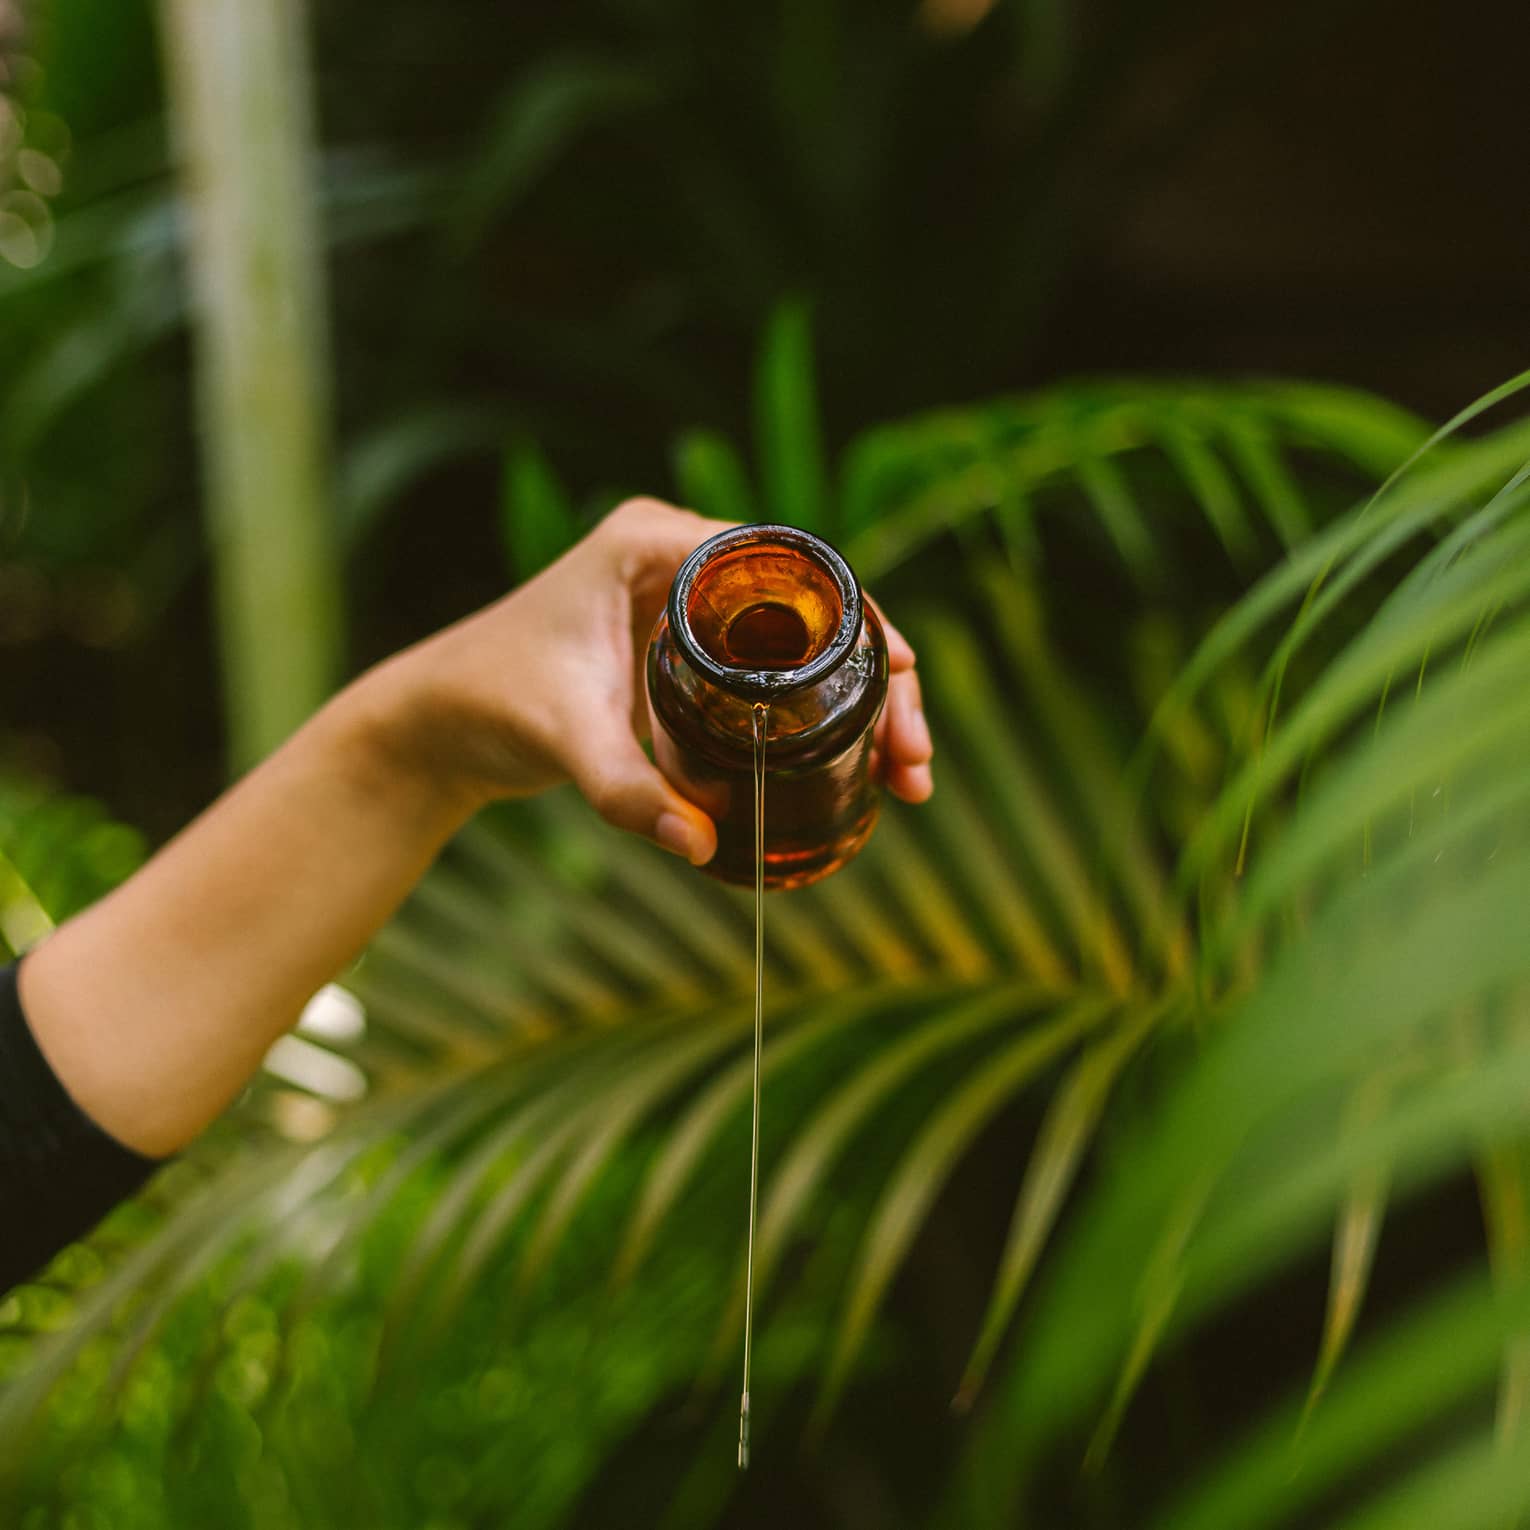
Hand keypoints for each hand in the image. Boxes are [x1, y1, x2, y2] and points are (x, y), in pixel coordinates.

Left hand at [369, 498, 933, 863]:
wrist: (436, 720)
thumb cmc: (487, 701)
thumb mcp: (562, 740)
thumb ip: (627, 790)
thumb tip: (703, 846)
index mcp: (656, 543)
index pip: (791, 566)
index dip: (862, 618)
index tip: (906, 675)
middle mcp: (679, 558)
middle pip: (813, 610)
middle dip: (878, 680)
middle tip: (913, 755)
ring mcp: (684, 604)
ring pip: (801, 647)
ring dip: (856, 704)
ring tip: (903, 773)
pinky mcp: (681, 650)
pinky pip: (768, 676)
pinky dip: (812, 718)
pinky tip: (851, 767)